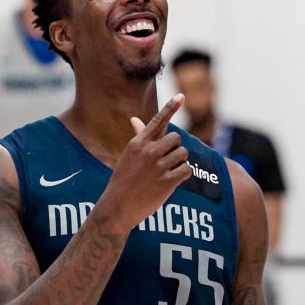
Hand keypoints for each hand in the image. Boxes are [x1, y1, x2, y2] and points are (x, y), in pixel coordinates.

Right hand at [100, 94, 190, 230]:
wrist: (118, 208)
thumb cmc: (122, 181)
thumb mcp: (127, 157)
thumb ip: (138, 138)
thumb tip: (135, 119)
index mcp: (138, 143)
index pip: (157, 120)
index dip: (171, 107)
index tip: (182, 96)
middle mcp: (148, 152)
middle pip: (176, 138)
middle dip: (175, 148)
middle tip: (166, 161)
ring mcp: (158, 167)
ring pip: (183, 153)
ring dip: (180, 162)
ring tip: (167, 172)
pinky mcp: (167, 182)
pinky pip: (186, 170)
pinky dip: (183, 175)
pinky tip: (172, 181)